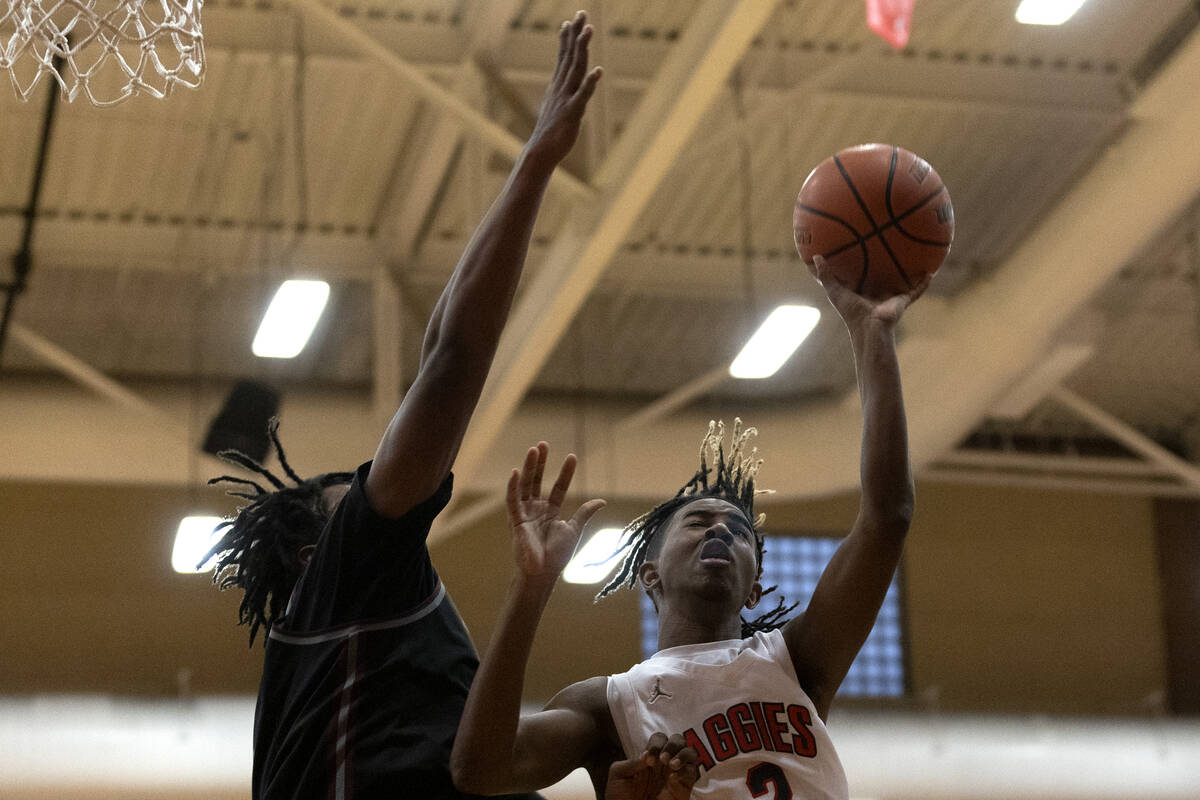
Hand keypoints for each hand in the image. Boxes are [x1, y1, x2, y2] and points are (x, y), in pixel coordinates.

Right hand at [507, 442, 605, 581]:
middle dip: (540, 463)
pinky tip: (515, 472)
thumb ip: (584, 513)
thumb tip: (602, 500)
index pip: (558, 487)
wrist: (543, 573)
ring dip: (528, 468)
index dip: (565, 473)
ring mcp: (525, 514)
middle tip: (542, 444)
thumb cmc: (557, 556)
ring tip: (533, 450)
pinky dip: (512, 487)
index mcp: (551, 512)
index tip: (572, 457)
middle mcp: (537, 510)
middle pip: (537, 481)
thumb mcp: (574, 530)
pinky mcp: (516, 521)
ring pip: (525, 486)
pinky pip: (512, 501)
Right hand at [524, 10, 602, 166]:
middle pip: (570, 56)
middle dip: (576, 34)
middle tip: (582, 13)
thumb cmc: (550, 132)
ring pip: (576, 69)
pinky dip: (590, 83)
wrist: (540, 152)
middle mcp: (561, 88)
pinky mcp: (572, 113)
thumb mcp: (556, 107)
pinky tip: (598, 71)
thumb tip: (564, 88)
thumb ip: (562, 94)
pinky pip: (582, 95)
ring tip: (588, 30)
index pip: (563, 57)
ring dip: (582, 49)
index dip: (567, 38)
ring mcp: (566, 98)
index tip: (570, 20)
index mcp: (558, 86)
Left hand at [606, 733, 698, 799]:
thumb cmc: (622, 796)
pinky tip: (673, 779)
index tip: (649, 760)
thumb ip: (630, 763)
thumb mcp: (619, 776)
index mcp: (651, 757)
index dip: (656, 744)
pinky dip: (684, 771)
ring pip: (690, 752)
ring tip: (671, 765)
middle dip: (671, 745)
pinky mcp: (685, 786)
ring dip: (682, 755)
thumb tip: (646, 755)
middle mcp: (665, 762)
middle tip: (663, 759)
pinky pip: (692, 772)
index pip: (659, 739)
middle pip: (677, 739)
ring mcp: (676, 773)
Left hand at [811, 254, 929, 331]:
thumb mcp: (835, 291)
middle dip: (887, 266)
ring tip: (917, 256)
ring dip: (909, 273)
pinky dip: (924, 283)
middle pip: (883, 278)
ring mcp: (891, 298)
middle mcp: (878, 294)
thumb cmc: (850, 312)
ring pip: (902, 283)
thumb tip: (815, 257)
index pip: (863, 276)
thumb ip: (825, 275)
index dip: (862, 265)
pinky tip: (931, 272)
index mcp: (862, 292)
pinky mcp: (903, 301)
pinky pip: (916, 291)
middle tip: (890, 246)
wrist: (869, 328)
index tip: (862, 249)